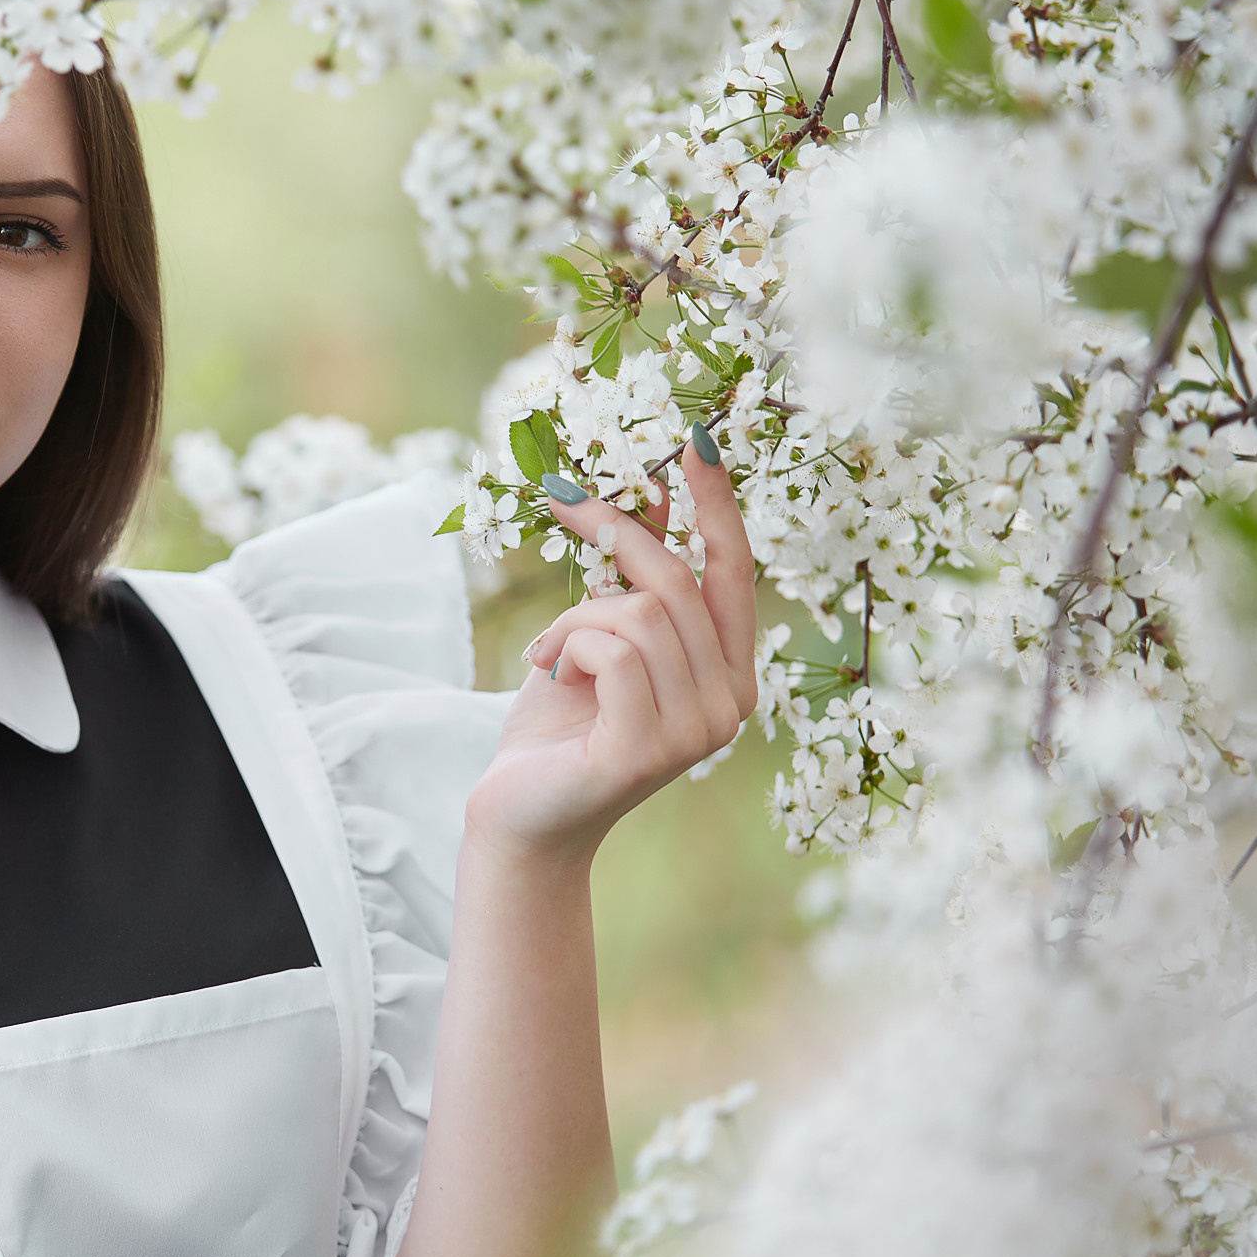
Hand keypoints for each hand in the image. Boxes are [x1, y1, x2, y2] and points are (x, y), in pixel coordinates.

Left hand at [465, 433, 758, 866]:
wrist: (521, 817)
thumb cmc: (559, 726)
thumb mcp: (597, 636)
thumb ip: (633, 579)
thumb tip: (650, 494)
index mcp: (729, 674)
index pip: (735, 573)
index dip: (717, 504)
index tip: (695, 439)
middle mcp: (729, 704)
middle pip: (677, 582)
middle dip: (612, 532)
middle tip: (557, 497)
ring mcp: (695, 732)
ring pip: (639, 612)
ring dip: (574, 617)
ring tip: (549, 652)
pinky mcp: (647, 749)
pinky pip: (611, 651)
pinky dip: (566, 646)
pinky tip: (547, 676)